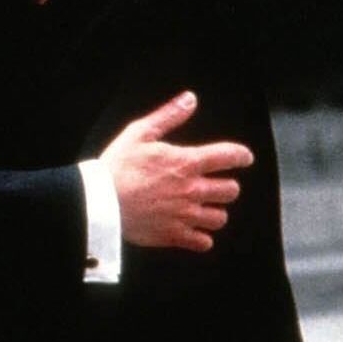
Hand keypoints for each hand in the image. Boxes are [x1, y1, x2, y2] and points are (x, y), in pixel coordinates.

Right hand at [101, 92, 250, 251]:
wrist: (99, 202)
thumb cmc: (117, 166)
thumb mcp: (139, 132)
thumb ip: (168, 116)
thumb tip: (190, 99)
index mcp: (186, 163)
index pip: (229, 156)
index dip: (241, 155)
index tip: (243, 157)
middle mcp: (192, 190)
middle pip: (231, 190)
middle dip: (226, 185)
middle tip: (215, 183)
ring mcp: (185, 215)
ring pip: (220, 218)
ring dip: (215, 211)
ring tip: (203, 207)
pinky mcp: (174, 235)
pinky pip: (204, 242)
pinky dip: (202, 237)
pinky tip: (193, 229)